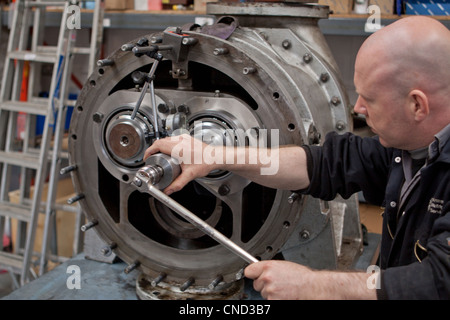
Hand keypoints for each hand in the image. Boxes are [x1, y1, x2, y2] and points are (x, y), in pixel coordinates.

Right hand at [143, 134, 215, 194]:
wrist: (215, 157)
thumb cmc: (205, 163)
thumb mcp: (189, 175)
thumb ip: (177, 184)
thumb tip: (168, 190)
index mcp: (178, 148)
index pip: (158, 145)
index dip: (149, 151)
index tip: (147, 157)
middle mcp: (180, 140)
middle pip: (160, 141)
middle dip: (154, 149)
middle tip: (152, 158)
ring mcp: (184, 138)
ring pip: (166, 139)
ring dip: (161, 146)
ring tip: (160, 155)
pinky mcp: (187, 138)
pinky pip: (173, 138)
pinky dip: (168, 144)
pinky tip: (170, 151)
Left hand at [244, 260, 376, 299]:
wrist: (310, 287)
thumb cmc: (300, 276)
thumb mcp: (283, 265)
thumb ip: (269, 267)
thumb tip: (259, 269)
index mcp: (268, 266)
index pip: (249, 271)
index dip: (253, 274)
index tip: (254, 275)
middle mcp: (266, 278)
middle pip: (256, 284)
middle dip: (264, 284)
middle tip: (277, 283)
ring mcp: (269, 290)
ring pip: (262, 293)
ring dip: (270, 292)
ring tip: (283, 288)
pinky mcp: (272, 300)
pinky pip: (268, 300)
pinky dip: (274, 299)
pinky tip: (283, 294)